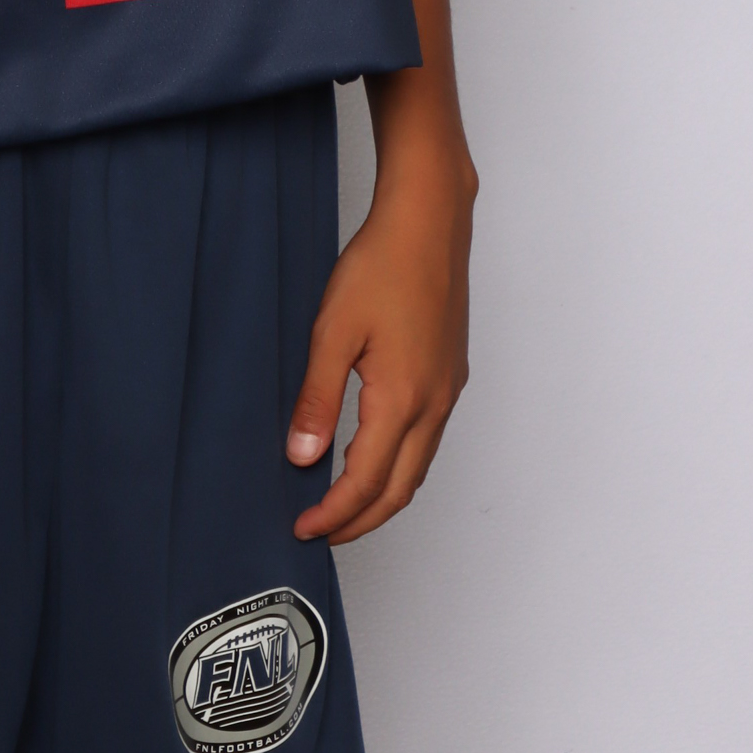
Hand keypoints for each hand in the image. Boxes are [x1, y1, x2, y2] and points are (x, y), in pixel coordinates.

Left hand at [284, 139, 475, 544]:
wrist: (429, 220)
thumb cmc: (382, 265)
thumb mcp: (333, 331)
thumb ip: (316, 399)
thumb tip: (301, 456)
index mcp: (403, 400)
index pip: (366, 483)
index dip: (334, 514)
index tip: (303, 528)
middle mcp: (434, 404)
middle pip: (400, 490)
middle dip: (361, 521)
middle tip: (322, 532)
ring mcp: (448, 390)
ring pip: (418, 467)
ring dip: (382, 496)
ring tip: (343, 503)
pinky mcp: (450, 373)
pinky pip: (427, 440)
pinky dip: (400, 464)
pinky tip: (374, 453)